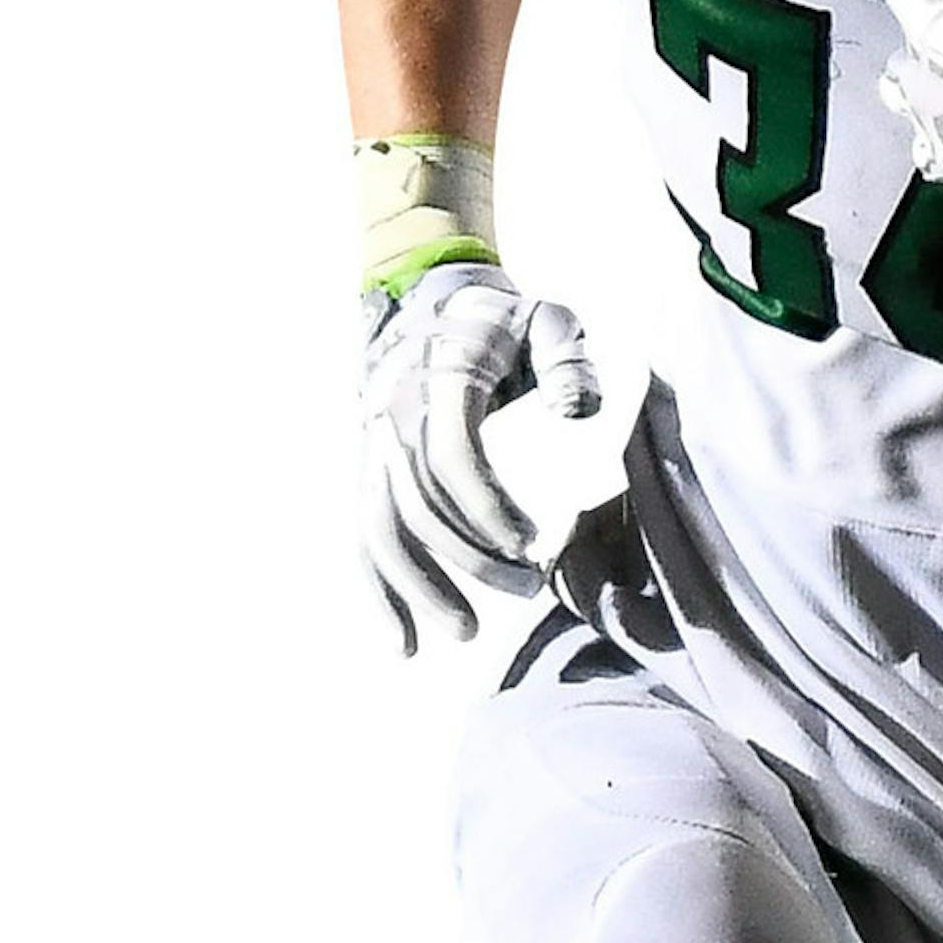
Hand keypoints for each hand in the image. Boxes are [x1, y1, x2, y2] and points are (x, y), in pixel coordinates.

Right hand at [361, 259, 599, 653]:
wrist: (430, 300)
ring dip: (418, 587)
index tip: (531, 545)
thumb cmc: (503, 319)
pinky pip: (365, 536)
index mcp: (438, 379)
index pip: (451, 455)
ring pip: (382, 528)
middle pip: (419, 504)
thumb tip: (578, 410)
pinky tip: (400, 643)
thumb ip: (568, 358)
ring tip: (464, 631)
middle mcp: (393, 415)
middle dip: (468, 559)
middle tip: (525, 591)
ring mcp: (374, 446)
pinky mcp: (369, 471)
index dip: (486, 507)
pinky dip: (379, 592)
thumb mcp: (546, 319)